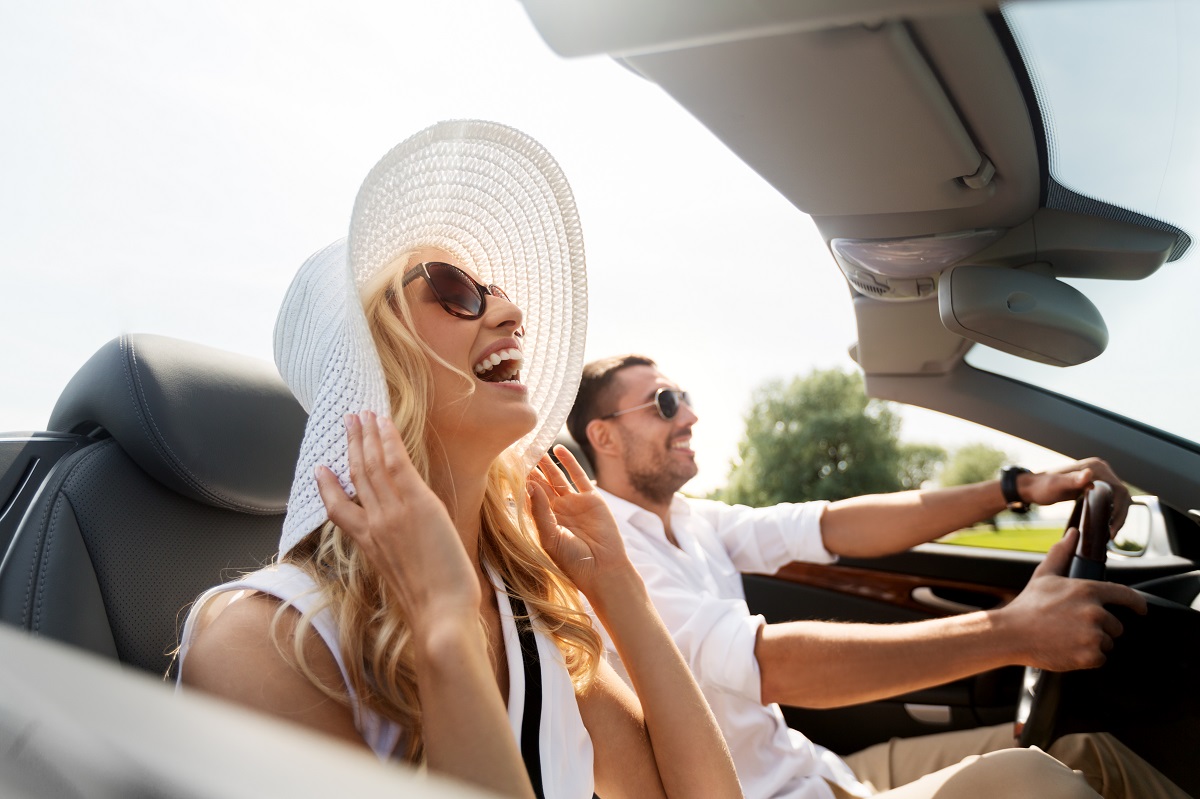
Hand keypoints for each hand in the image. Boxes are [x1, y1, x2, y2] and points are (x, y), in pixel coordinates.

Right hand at [315, 412, 479, 629]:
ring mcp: (393, 512)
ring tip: (362, 414)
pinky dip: (388, 441)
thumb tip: (405, 546)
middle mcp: (374, 524)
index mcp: (367, 546)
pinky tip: (383, 424)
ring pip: (372, 464)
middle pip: (355, 475)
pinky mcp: (417, 504)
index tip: (321, 469)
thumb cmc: (432, 606)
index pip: (338, 510)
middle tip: (347, 422)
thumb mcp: (403, 578)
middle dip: (351, 445)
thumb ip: (396, 555)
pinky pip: (396, 464)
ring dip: (366, 435)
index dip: (327, 487)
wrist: (440, 614)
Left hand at [527, 446, 630, 596]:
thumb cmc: (572, 560)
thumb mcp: (550, 537)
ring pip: (556, 477)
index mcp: (542, 521)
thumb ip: (539, 511)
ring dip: (546, 463)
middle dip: (530, 468)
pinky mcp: (591, 498)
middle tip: (518, 450)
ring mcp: (573, 502)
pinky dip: (569, 462)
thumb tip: (529, 485)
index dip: (518, 482)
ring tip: (535, 446)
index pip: (527, 496)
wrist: (602, 568)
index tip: (506, 466)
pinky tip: (558, 450)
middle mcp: (556, 510)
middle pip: (540, 483)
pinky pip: (578, 476)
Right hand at [999, 528, 1146, 671]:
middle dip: (1100, 628)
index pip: (1126, 595)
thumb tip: (1073, 534)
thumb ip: (1062, 553)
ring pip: (1107, 643)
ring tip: (1068, 638)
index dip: (1137, 603)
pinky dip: (1087, 658)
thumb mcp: (1045, 575)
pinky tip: (1068, 650)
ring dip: (1093, 643)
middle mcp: (1095, 612)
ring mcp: (1093, 635)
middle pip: (1115, 625)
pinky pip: (1099, 659)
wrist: (1011, 633)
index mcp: (1088, 590)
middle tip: (1074, 627)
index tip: (1140, 609)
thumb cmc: (1028, 605)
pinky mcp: (1089, 656)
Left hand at [1022, 457, 1130, 534]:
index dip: (1119, 510)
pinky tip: (1107, 525)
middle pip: (1121, 495)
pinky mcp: (1095, 486)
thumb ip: (1071, 480)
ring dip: (1119, 516)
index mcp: (1096, 467)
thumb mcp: (1056, 485)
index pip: (1118, 490)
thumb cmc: (1041, 487)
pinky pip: (1110, 500)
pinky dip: (1112, 513)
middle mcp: (1101, 470)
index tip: (1111, 528)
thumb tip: (1089, 475)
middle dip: (1121, 516)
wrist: (1032, 487)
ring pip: (1119, 499)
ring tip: (1110, 534)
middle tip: (1111, 535)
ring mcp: (1099, 478)